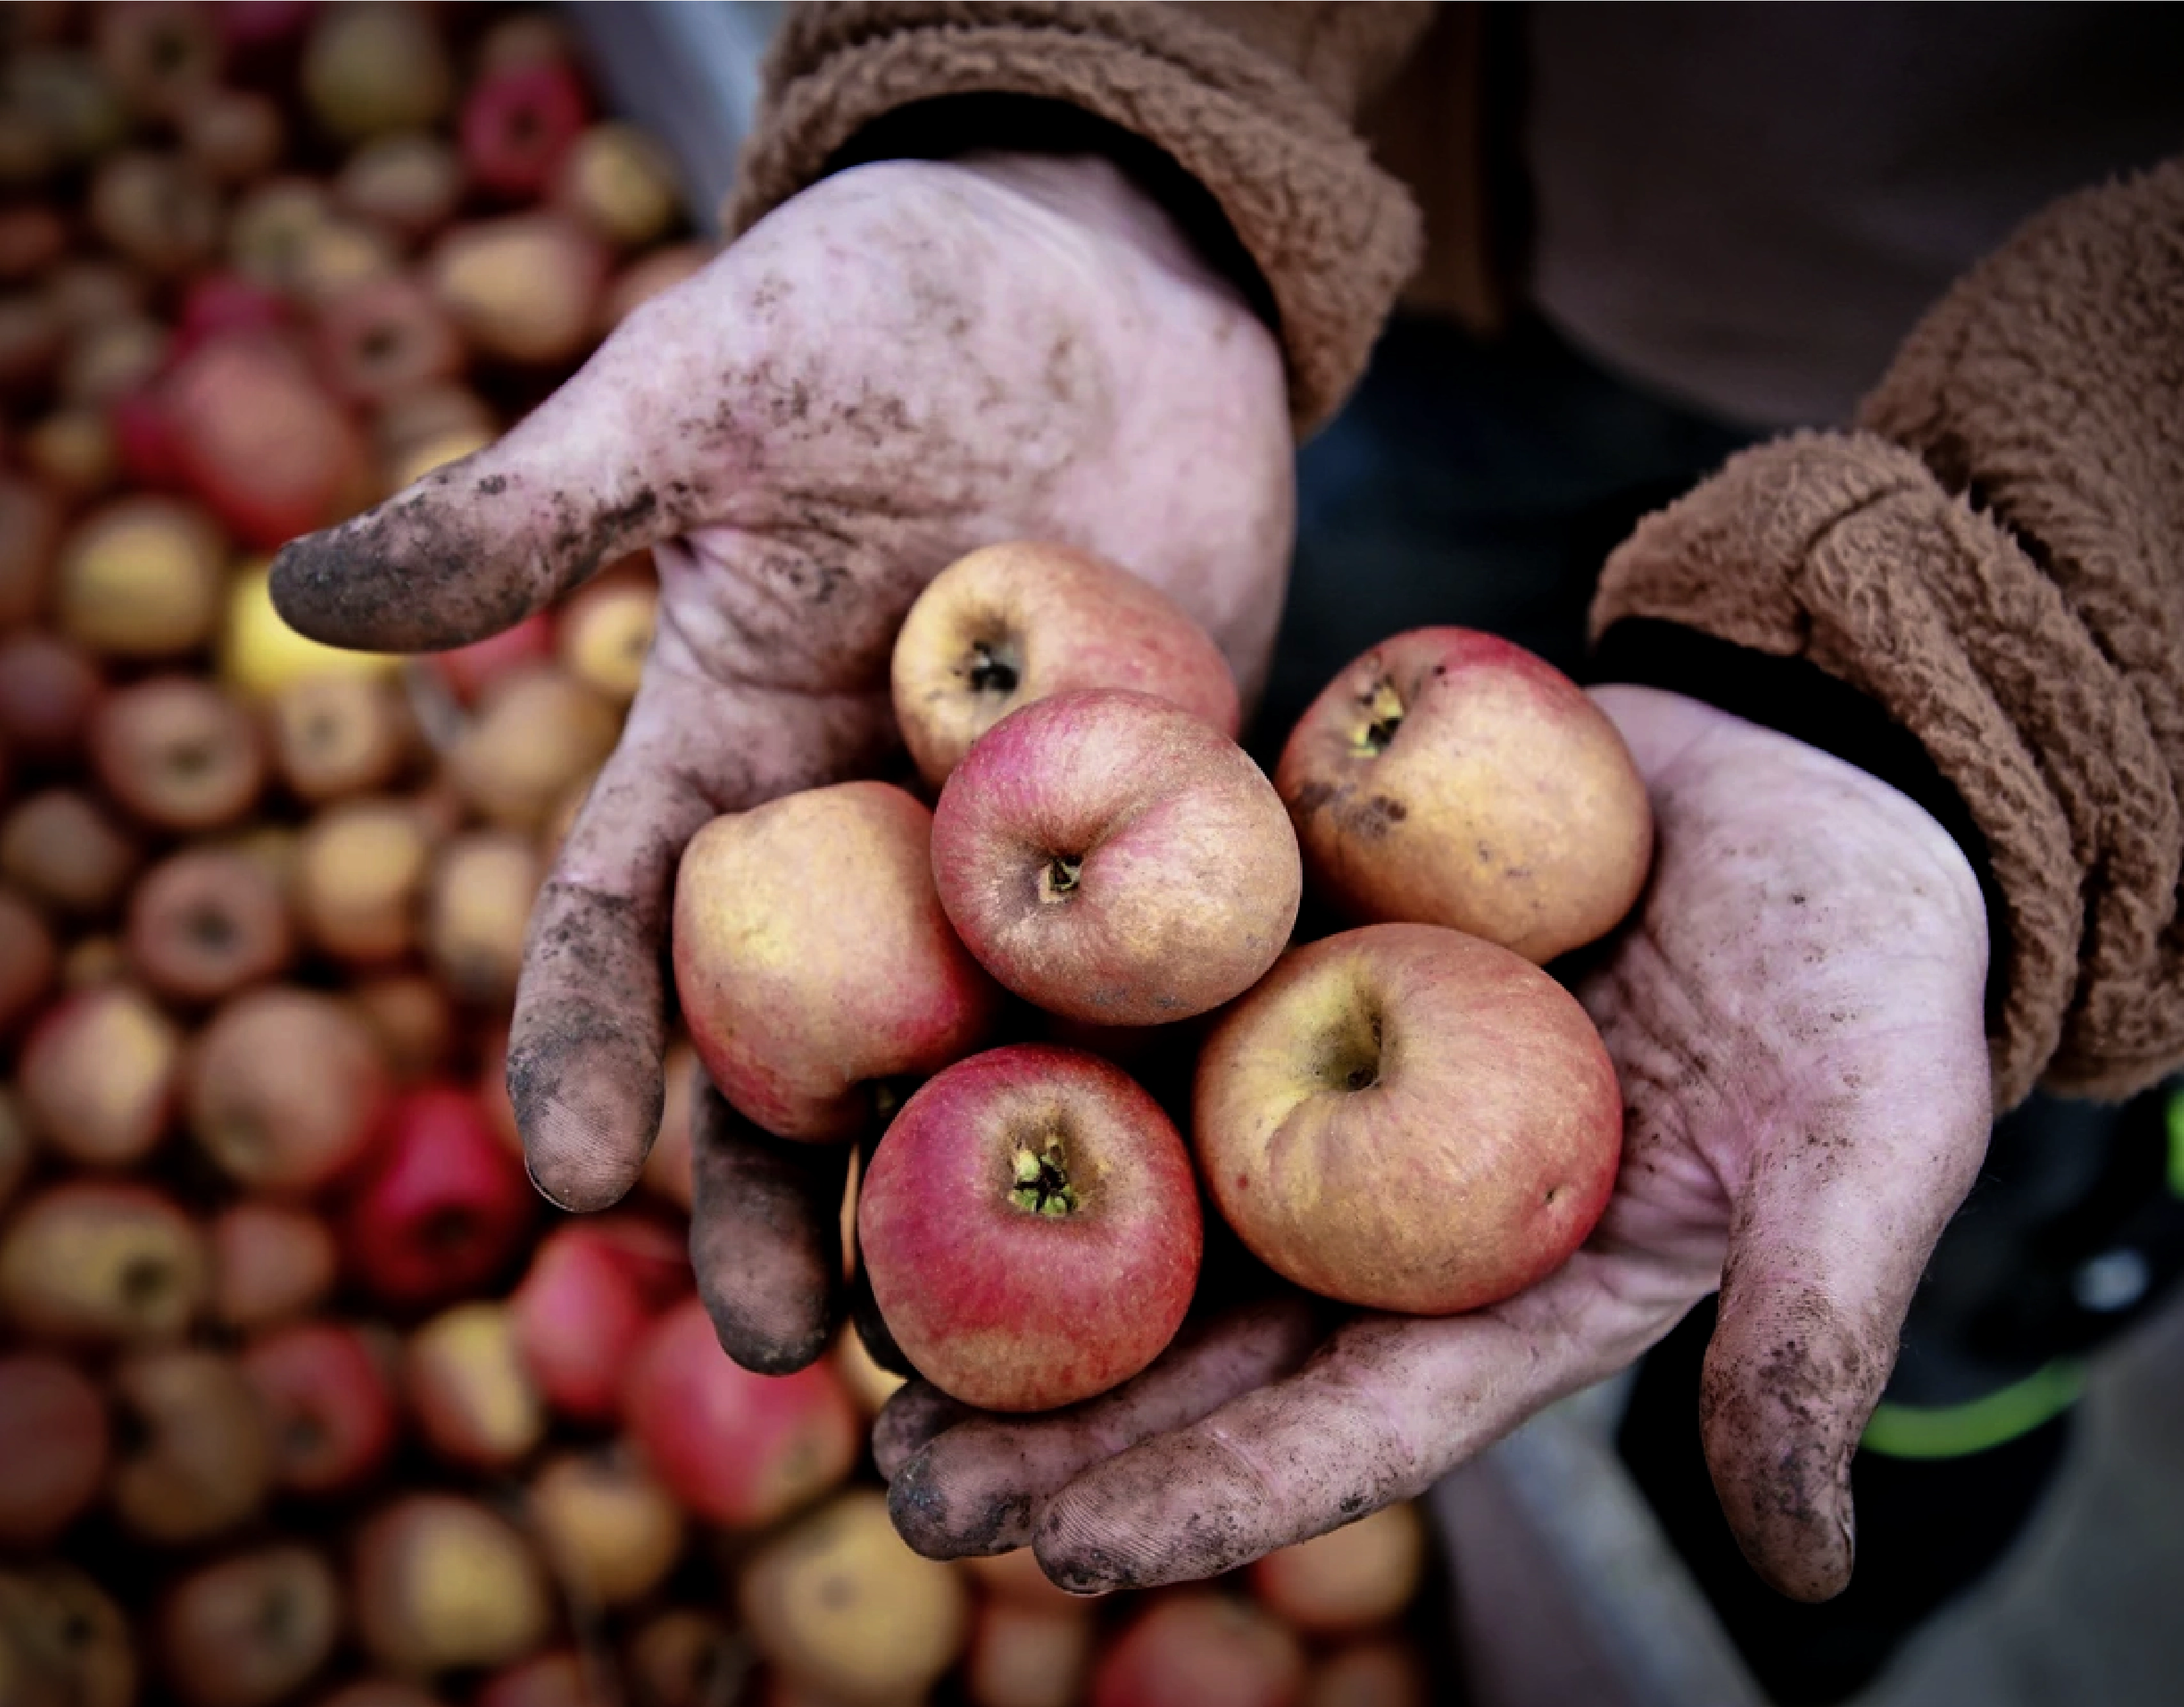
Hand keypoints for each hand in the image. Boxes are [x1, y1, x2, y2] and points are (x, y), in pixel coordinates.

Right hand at [271, 152, 1293, 1369]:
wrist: (1108, 277)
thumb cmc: (885, 299)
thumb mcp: (703, 385)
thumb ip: (540, 504)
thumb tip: (304, 596)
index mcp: (728, 746)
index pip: (625, 925)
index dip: (584, 1047)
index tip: (570, 1173)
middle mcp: (861, 830)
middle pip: (796, 1042)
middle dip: (770, 1192)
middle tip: (776, 1341)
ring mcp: (1021, 844)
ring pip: (974, 1048)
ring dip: (958, 1188)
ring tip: (962, 1349)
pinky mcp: (1171, 822)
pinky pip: (1159, 966)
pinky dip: (1158, 1071)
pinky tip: (1178, 1193)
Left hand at [872, 685, 1996, 1602]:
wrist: (1819, 767)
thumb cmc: (1867, 965)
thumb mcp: (1871, 1138)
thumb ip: (1813, 1328)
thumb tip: (1808, 1570)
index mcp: (1511, 1287)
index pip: (1341, 1429)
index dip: (1204, 1497)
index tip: (1059, 1551)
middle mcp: (1396, 1207)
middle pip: (1203, 1335)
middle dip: (1056, 1423)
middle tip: (897, 1479)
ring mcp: (1335, 1071)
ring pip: (1146, 1188)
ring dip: (1010, 1259)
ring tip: (858, 1320)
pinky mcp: (1298, 941)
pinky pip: (1158, 1004)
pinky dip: (1047, 1045)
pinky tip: (919, 1079)